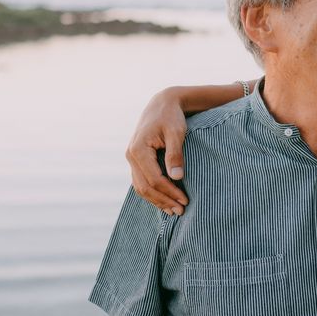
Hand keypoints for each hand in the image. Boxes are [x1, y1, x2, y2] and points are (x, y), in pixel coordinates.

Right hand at [126, 88, 189, 213]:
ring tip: (174, 211)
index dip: (170, 192)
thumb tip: (177, 178)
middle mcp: (131, 155)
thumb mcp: (176, 132)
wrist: (162, 104)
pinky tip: (165, 201)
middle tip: (181, 211)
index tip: (185, 200)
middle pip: (145, 187)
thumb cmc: (171, 117)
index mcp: (138, 149)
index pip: (154, 179)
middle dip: (163, 201)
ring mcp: (131, 159)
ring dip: (157, 201)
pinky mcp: (136, 161)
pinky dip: (152, 193)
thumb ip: (176, 154)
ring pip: (141, 187)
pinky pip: (141, 182)